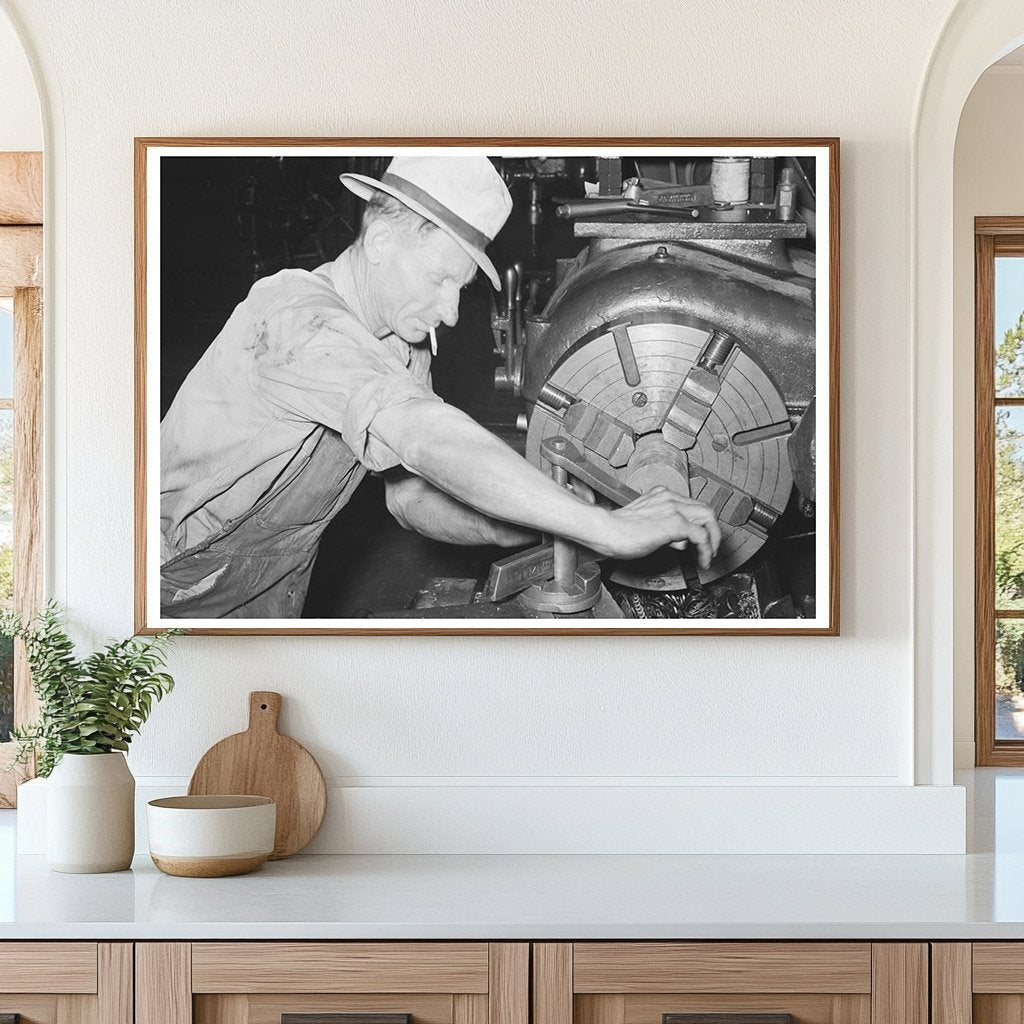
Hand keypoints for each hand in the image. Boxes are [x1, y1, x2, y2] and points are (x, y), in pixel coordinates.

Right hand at [594, 487, 722, 567]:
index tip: (699, 541)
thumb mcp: (645, 523)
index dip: (700, 525)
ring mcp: (673, 508)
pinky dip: (706, 549)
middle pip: (705, 509)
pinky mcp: (674, 522)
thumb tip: (677, 540)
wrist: (605, 530)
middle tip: (709, 549)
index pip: (692, 506)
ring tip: (707, 556)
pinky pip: (701, 535)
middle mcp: (669, 498)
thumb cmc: (617, 530)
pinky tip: (701, 560)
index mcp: (662, 495)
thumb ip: (663, 526)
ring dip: (713, 540)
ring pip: (708, 518)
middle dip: (712, 532)